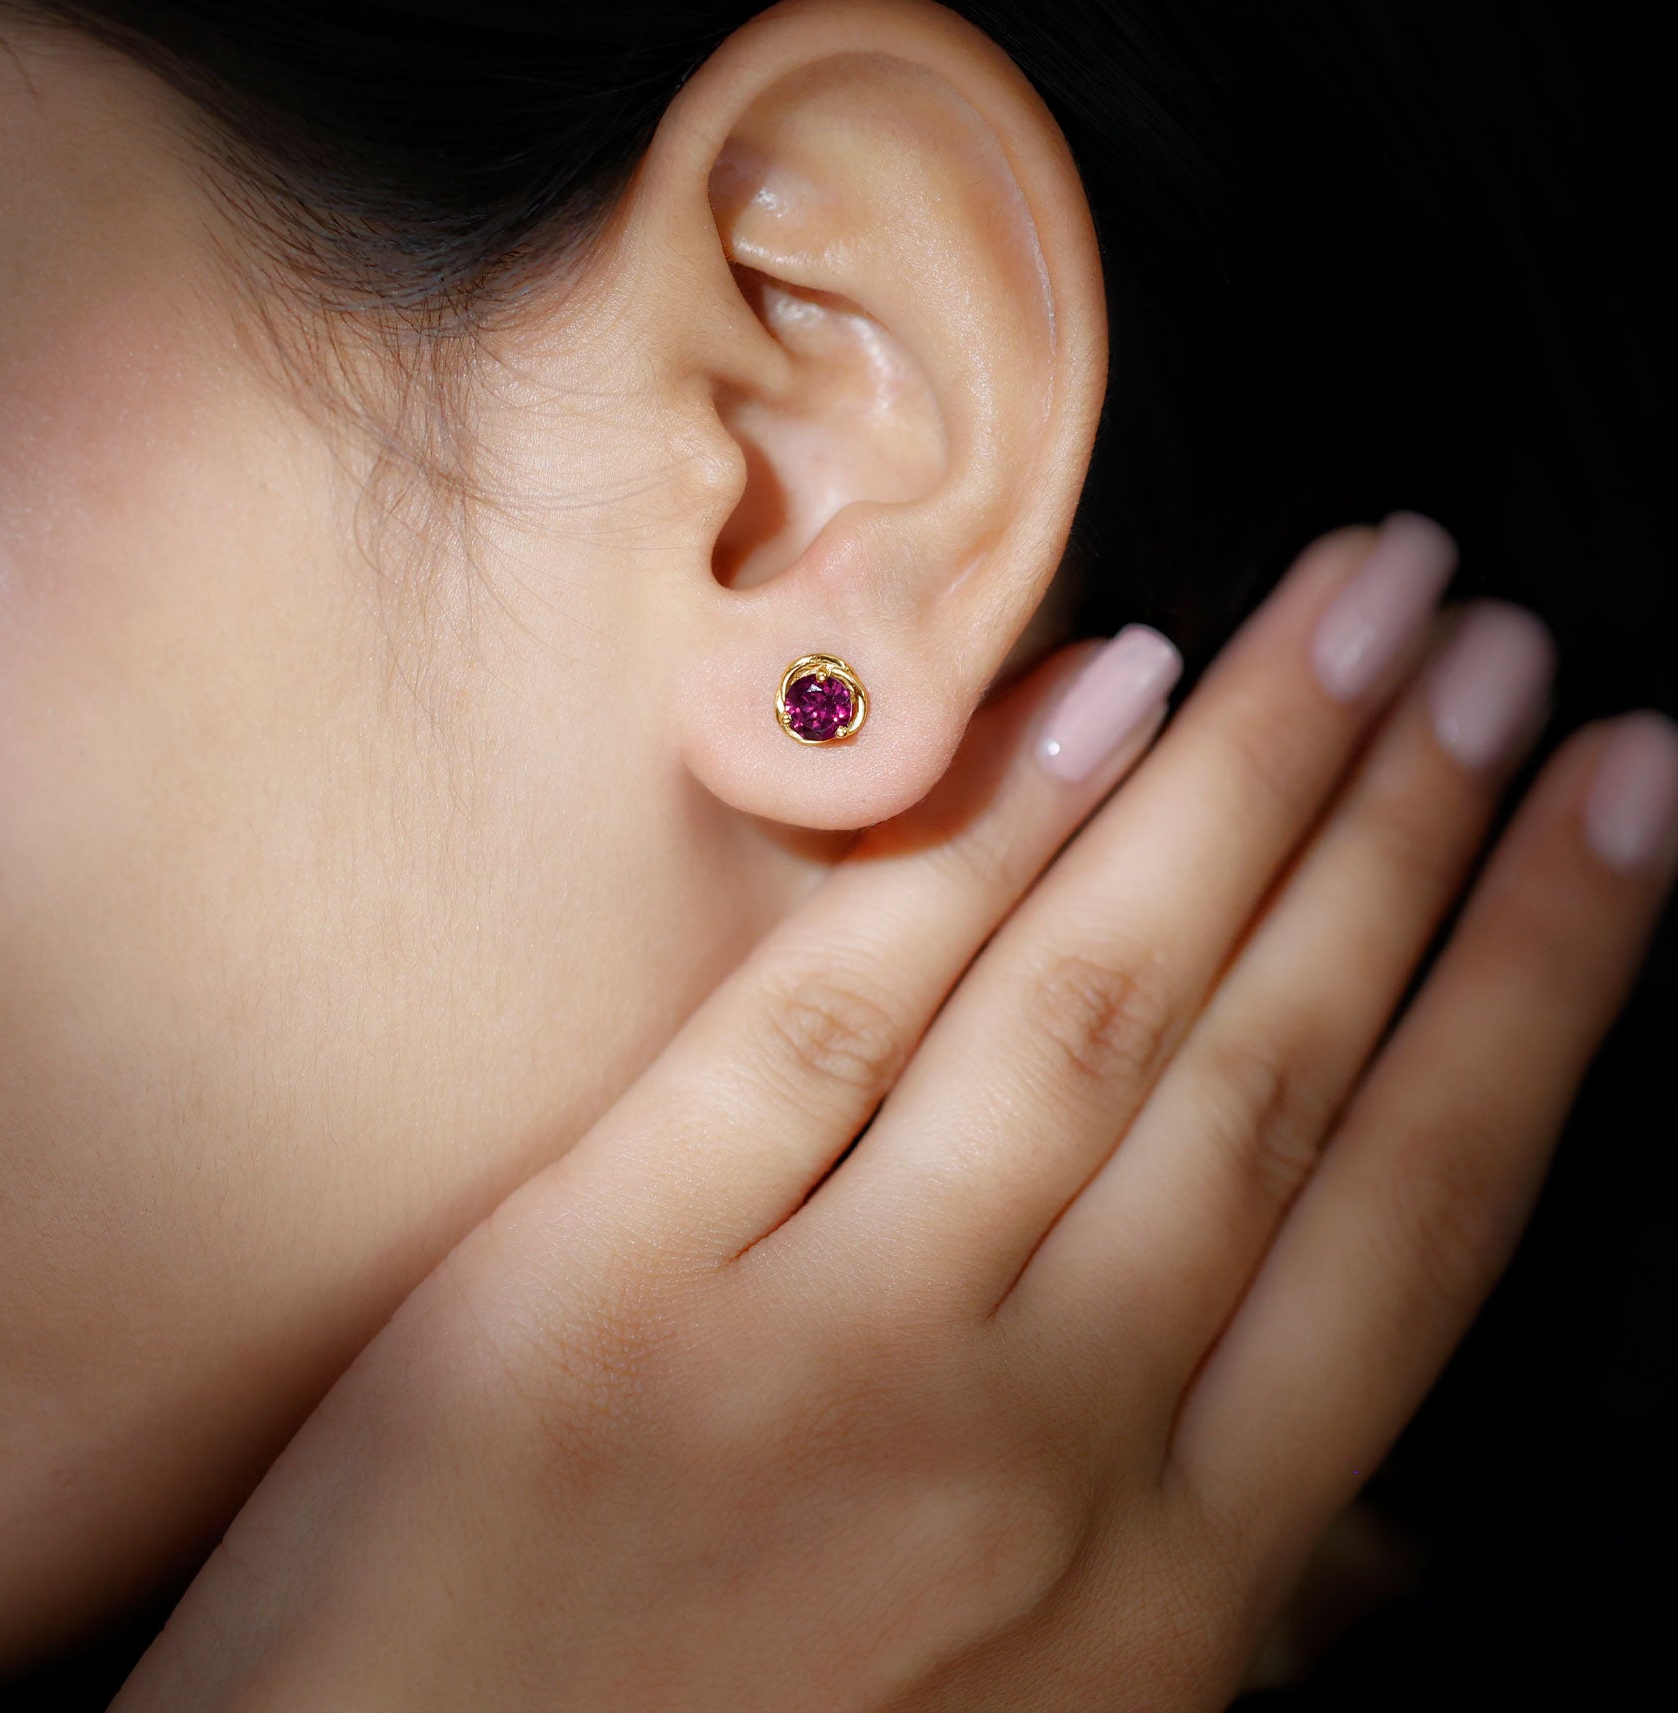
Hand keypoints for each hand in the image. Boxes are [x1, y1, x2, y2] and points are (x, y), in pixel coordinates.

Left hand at [112, 517, 1675, 1711]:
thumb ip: (1181, 1558)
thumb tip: (1335, 1418)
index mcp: (1165, 1576)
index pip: (1413, 1210)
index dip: (1535, 981)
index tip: (1616, 805)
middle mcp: (1032, 1438)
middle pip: (1279, 1061)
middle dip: (1416, 826)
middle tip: (1506, 639)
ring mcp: (822, 1339)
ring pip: (1101, 1000)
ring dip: (1254, 779)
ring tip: (1365, 609)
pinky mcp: (608, 1270)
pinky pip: (842, 1012)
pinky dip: (986, 840)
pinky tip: (1097, 691)